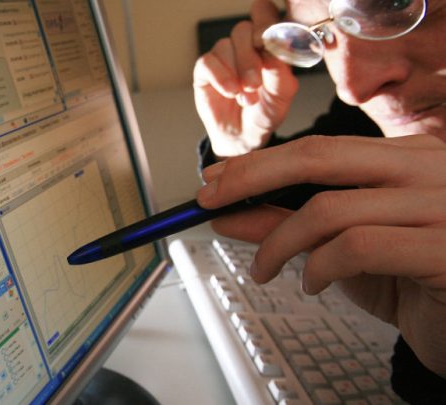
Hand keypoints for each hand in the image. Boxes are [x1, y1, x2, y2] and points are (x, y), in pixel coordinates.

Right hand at [193, 0, 298, 157]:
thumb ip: (281, 72)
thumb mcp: (282, 95)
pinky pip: (208, 62)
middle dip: (251, 58)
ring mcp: (225, 56)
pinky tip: (230, 92)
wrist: (243, 137)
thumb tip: (273, 52)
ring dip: (237, 72)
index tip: (267, 42)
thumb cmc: (264, 112)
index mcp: (268, 44)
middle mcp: (245, 45)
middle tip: (255, 84)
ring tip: (245, 98)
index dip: (265, 22)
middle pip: (244, 29)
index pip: (266, 16)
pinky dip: (220, 77)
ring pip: (226, 45)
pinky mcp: (205, 70)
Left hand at [196, 134, 445, 377]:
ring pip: (329, 208)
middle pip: (318, 157)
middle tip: (210, 204)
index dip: (258, 164)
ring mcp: (442, 205)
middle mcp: (428, 169)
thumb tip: (230, 215)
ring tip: (264, 269)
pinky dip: (320, 267)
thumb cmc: (413, 281)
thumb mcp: (343, 246)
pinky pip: (357, 247)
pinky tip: (314, 283)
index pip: (318, 148)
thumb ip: (291, 224)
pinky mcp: (444, 248)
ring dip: (278, 242)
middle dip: (251, 179)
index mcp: (408, 157)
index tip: (215, 182)